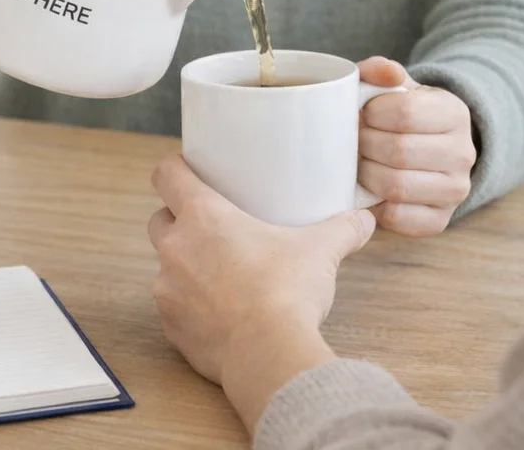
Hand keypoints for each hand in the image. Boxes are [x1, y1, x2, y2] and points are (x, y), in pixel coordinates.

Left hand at [148, 155, 374, 390]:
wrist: (269, 355)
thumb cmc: (287, 292)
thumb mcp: (320, 250)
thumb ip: (342, 229)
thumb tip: (364, 220)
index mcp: (203, 216)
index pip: (166, 174)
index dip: (174, 169)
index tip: (188, 171)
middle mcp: (176, 248)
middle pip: (159, 219)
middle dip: (178, 220)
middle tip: (212, 227)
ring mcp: (168, 290)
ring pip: (164, 266)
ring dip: (184, 266)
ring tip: (219, 274)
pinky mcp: (171, 328)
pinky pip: (173, 308)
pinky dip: (190, 307)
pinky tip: (219, 313)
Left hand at [358, 57, 476, 236]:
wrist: (423, 145)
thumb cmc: (398, 112)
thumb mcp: (391, 86)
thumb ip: (380, 70)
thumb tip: (389, 74)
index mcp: (455, 112)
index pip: (406, 112)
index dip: (373, 113)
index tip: (363, 113)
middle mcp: (464, 153)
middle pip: (399, 152)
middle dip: (365, 145)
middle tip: (354, 140)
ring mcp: (456, 190)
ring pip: (397, 187)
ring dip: (366, 174)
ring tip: (358, 162)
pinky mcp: (440, 220)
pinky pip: (398, 217)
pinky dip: (375, 204)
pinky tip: (370, 188)